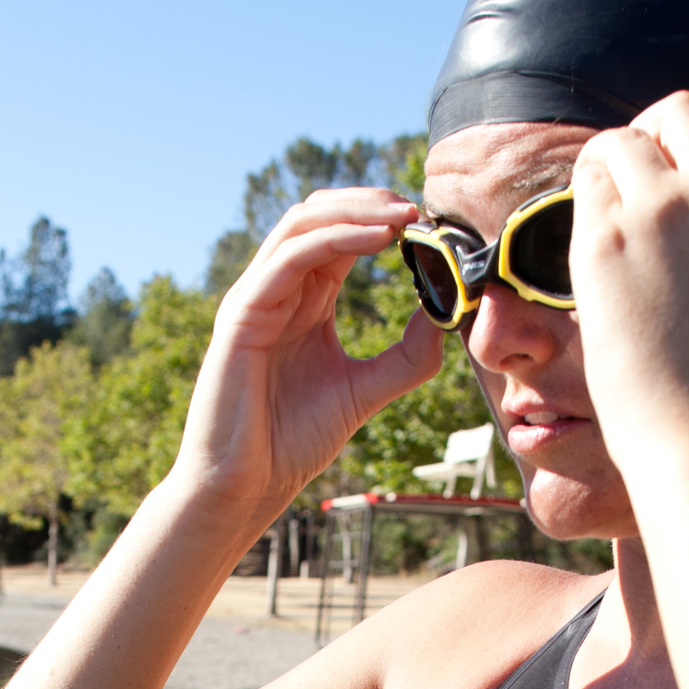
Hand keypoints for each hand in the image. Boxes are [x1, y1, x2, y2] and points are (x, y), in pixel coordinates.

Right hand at [170, 188, 444, 528]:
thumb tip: (445, 315)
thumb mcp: (365, 390)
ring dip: (355, 211)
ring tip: (402, 214)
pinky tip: (376, 238)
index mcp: (305, 302)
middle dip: (370, 203)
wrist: (245, 485)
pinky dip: (335, 239)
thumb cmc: (291, 441)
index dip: (382, 221)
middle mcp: (278, 290)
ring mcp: (257, 297)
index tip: (430, 225)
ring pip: (303, 224)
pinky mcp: (242, 313)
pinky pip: (289, 258)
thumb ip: (406, 356)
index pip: (342, 238)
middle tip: (418, 206)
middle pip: (320, 216)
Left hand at [569, 94, 688, 480]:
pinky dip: (584, 212)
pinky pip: (584, 186)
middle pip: (675, 109)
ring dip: (609, 176)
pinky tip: (598, 264)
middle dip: (650, 140)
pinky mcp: (607, 237)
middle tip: (635, 200)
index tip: (676, 183)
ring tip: (613, 238)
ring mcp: (661, 207)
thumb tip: (676, 191)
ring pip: (620, 141)